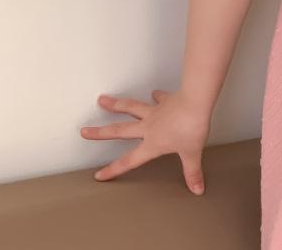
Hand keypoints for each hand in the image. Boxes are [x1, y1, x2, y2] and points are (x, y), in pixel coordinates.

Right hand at [80, 89, 210, 194]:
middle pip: (120, 131)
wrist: (196, 101)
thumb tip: (197, 189)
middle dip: (101, 133)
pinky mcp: (165, 101)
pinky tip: (154, 93)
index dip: (114, 169)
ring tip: (102, 99)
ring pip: (131, 108)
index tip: (99, 175)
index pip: (130, 161)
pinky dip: (156, 96)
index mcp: (152, 143)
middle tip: (85, 131)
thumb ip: (192, 172)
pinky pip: (159, 98)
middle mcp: (149, 127)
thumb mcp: (192, 153)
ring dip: (116, 104)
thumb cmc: (192, 127)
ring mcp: (155, 112)